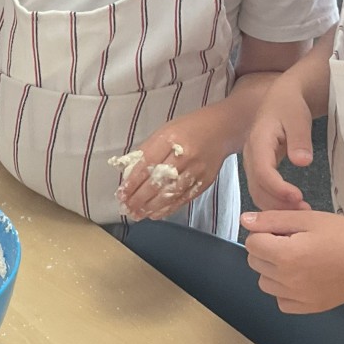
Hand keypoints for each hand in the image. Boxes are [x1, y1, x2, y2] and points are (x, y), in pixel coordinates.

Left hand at [115, 109, 231, 220]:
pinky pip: (184, 198)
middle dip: (139, 198)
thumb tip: (129, 173)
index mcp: (171, 138)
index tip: (121, 193)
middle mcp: (184, 155)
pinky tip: (156, 214)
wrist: (222, 129)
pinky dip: (168, 208)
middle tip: (126, 208)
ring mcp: (197, 170)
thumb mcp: (164, 131)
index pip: (148, 163)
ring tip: (138, 215)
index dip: (133, 181)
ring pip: (171, 193)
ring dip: (152, 207)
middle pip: (158, 181)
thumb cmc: (188, 128)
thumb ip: (147, 151)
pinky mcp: (205, 181)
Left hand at [241, 210, 343, 313]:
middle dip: (266, 249)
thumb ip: (271, 220)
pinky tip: (302, 276)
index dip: (264, 232)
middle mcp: (288, 281)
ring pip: (265, 283)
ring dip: (273, 270)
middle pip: (255, 263)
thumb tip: (243, 220)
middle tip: (292, 241)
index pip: (251, 243)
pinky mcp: (310, 308)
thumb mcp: (307, 219)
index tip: (283, 230)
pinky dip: (285, 290)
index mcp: (286, 256)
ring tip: (298, 258)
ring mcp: (299, 298)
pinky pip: (282, 301)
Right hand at [243, 75, 314, 210]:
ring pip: (258, 192)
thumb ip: (300, 140)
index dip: (278, 188)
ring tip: (303, 212)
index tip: (299, 197)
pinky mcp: (259, 168)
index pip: (263, 171)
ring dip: (277, 207)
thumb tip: (303, 162)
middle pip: (257, 187)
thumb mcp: (298, 118)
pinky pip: (262, 190)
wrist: (282, 98)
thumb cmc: (290, 106)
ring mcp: (252, 163)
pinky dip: (276, 202)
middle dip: (278, 204)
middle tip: (304, 212)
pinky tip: (294, 206)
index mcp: (258, 141)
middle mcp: (250, 155)